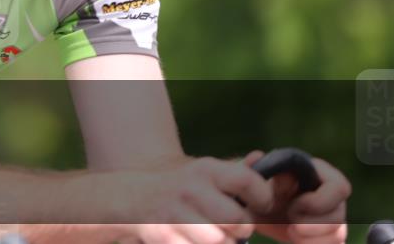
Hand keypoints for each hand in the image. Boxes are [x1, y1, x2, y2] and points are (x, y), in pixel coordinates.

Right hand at [115, 156, 274, 243]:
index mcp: (205, 170)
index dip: (263, 198)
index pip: (249, 181)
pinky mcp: (164, 237)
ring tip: (214, 236)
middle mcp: (191, 189)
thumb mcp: (203, 174)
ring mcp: (175, 214)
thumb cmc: (179, 188)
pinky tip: (192, 239)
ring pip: (221, 242)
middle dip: (241, 230)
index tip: (258, 206)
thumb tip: (260, 157)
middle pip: (239, 221)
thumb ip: (236, 171)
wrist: (129, 199)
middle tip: (232, 227)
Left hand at [244, 150, 350, 243]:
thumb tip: (257, 156)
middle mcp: (329, 194)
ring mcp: (331, 216)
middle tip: (291, 228)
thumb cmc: (255, 189)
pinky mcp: (328, 234)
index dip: (318, 202)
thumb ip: (253, 167)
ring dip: (314, 239)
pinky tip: (297, 242)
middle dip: (314, 226)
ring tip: (292, 234)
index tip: (294, 207)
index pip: (339, 187)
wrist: (254, 212)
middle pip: (339, 215)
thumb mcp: (252, 179)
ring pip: (338, 233)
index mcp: (316, 172)